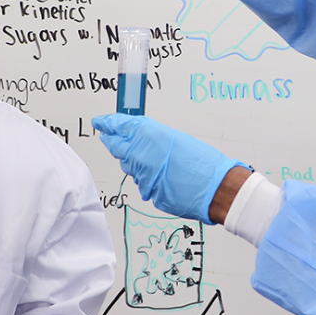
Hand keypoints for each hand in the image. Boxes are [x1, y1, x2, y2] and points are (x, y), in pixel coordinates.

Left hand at [91, 114, 244, 222]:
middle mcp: (140, 155)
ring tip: (144, 157)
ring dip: (133, 161)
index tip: (100, 122)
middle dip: (112, 142)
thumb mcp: (176, 138)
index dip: (108, 124)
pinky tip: (160, 175)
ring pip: (129, 166)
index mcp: (148, 135)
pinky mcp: (148, 192)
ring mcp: (142, 175)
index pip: (119, 127)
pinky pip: (142, 182)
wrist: (215, 187)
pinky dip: (147, 177)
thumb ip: (153, 138)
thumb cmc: (202, 162)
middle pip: (117, 148)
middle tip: (107, 136)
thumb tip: (141, 139)